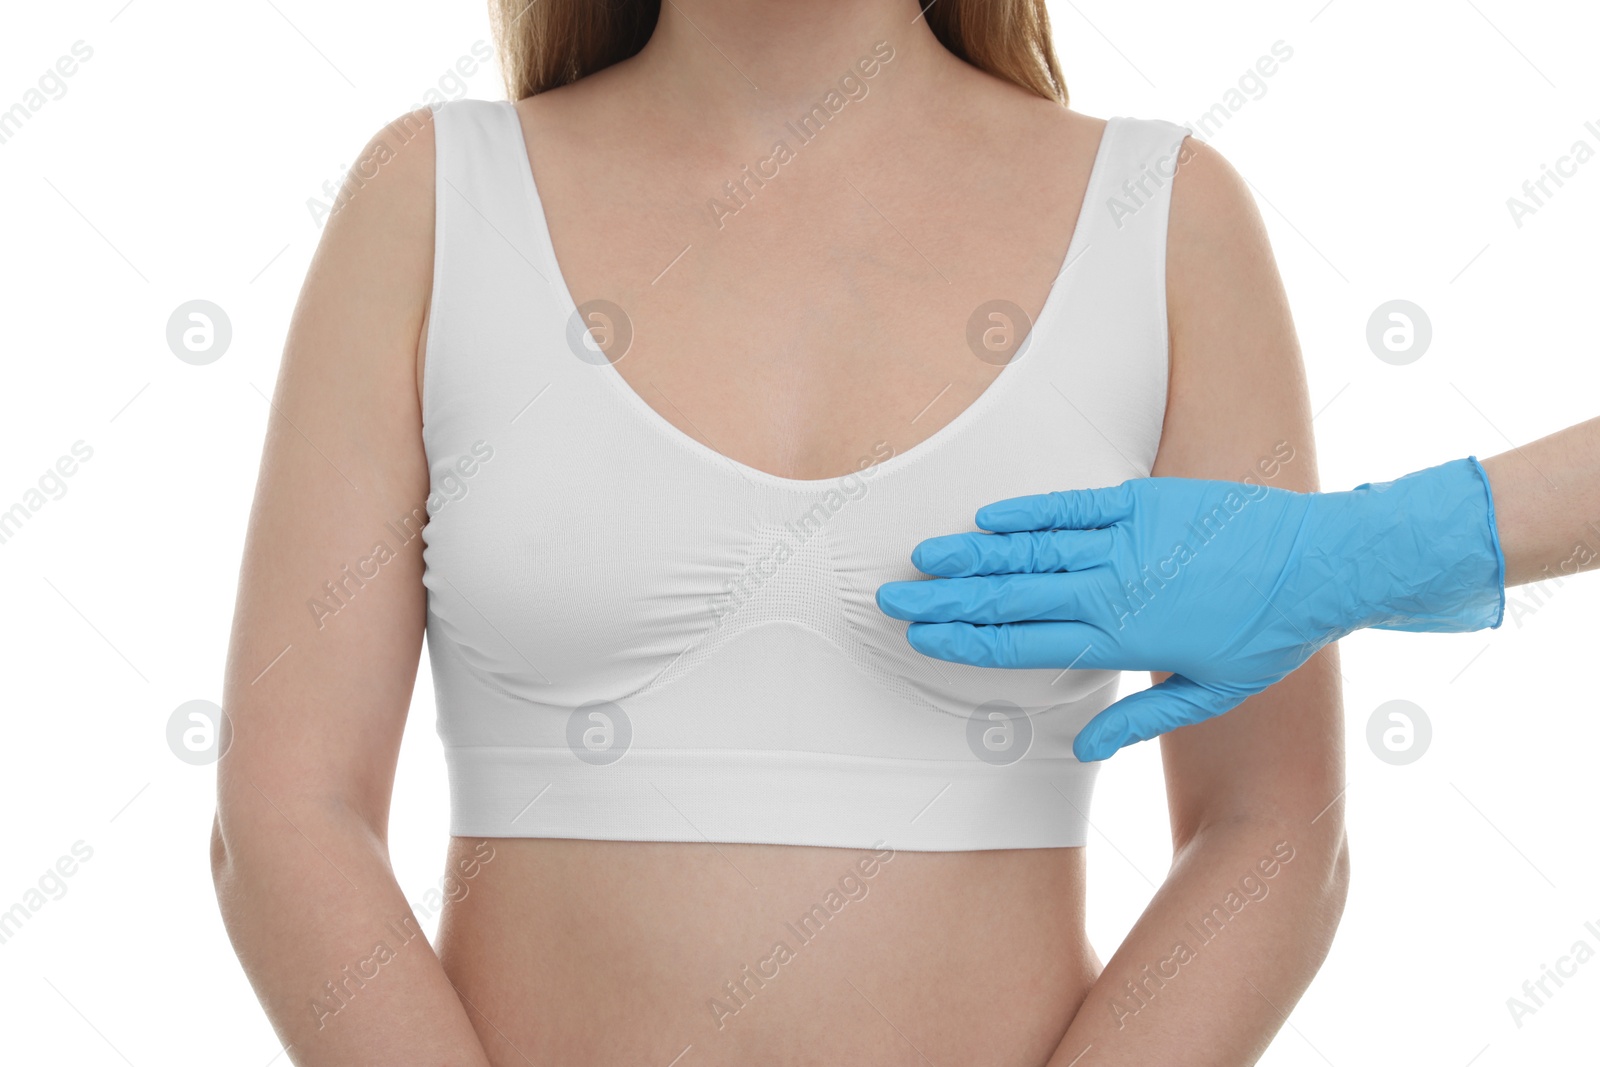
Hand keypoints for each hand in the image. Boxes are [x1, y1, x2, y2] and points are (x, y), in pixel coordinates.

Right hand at [875, 459, 1504, 760]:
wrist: (1321, 564)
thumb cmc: (1267, 637)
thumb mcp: (1210, 695)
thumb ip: (1140, 721)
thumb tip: (1083, 747)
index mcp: (1122, 639)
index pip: (1024, 643)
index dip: (967, 641)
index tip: (921, 637)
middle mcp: (1113, 589)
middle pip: (1010, 597)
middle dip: (946, 599)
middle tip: (891, 595)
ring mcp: (1126, 541)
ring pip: (1032, 551)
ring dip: (972, 555)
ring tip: (922, 556)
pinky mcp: (1145, 502)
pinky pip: (1073, 506)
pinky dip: (1029, 512)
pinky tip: (987, 517)